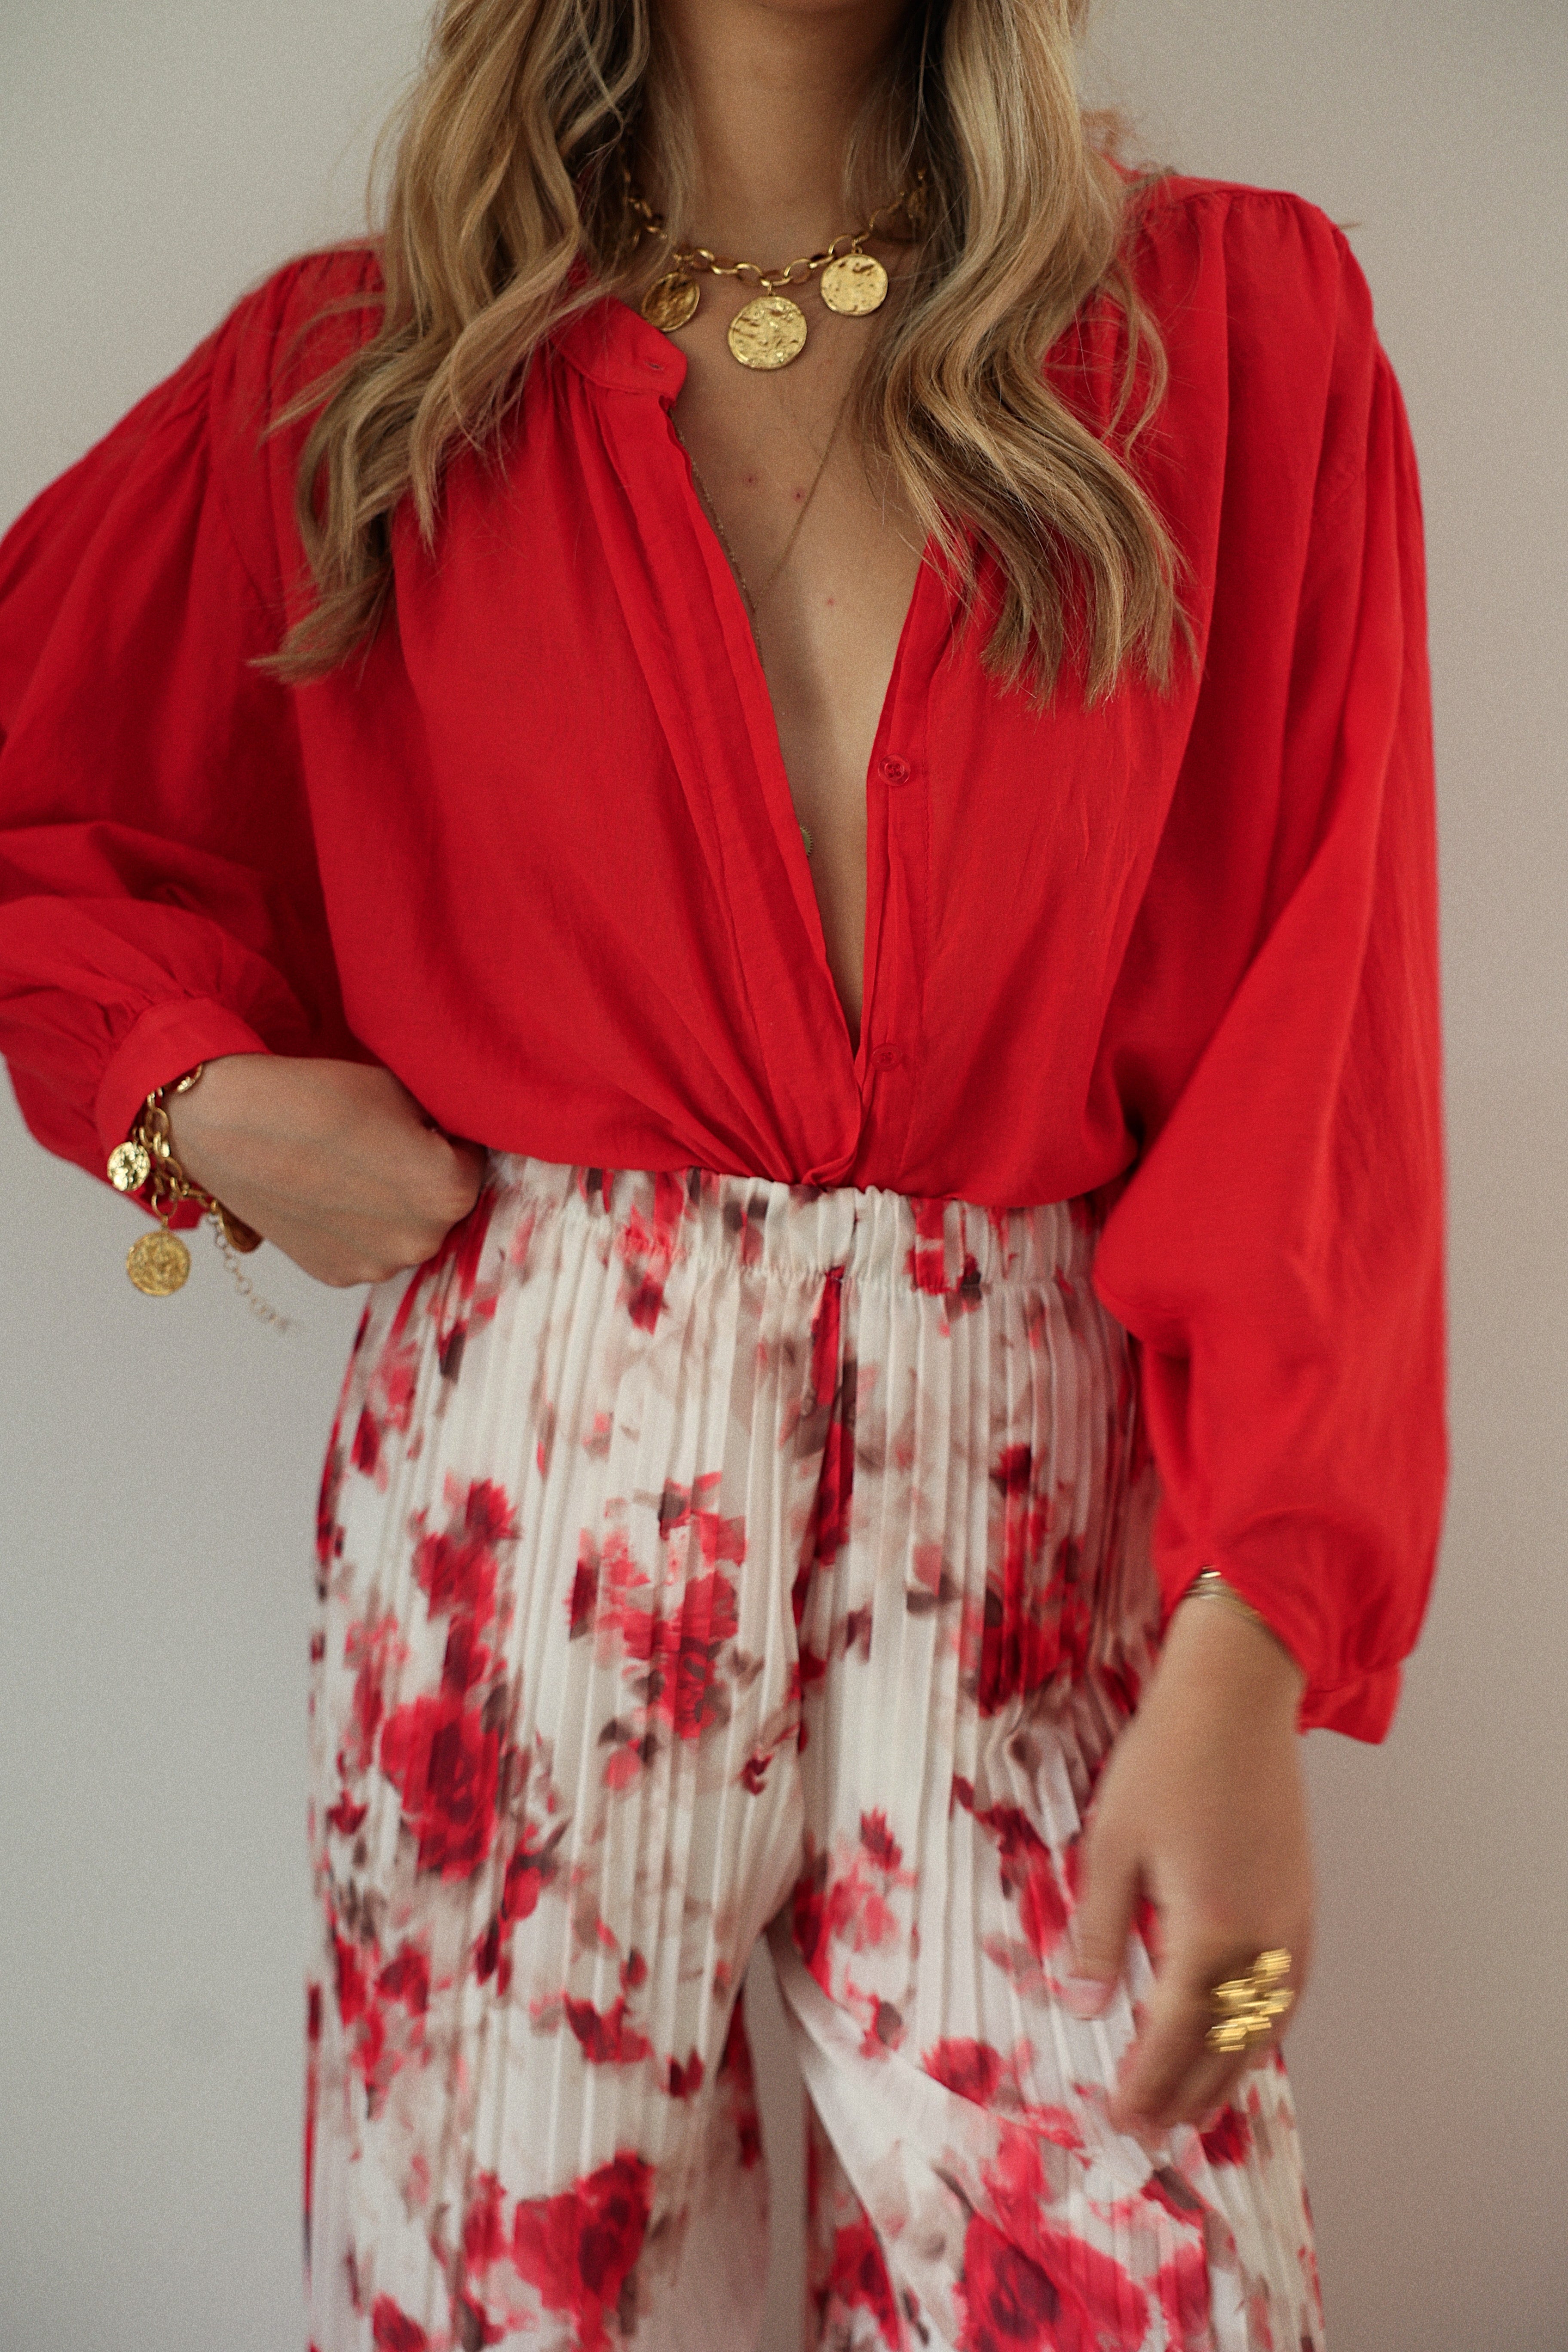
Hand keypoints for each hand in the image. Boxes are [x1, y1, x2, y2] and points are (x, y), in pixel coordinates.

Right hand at [164, 1053, 487, 1287]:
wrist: (229, 1124)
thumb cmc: (314, 1097)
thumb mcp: (399, 1090)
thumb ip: (438, 1122)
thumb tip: (451, 1135)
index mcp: (448, 1192)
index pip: (472, 1164)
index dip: (446, 1140)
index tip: (416, 1125)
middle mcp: (420, 1242)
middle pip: (442, 1207)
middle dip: (423, 1180)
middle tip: (379, 1148)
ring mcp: (375, 1266)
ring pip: (404, 1233)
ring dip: (392, 1209)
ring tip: (349, 1171)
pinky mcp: (336, 1276)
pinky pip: (367, 1250)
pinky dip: (357, 1228)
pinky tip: (328, 1195)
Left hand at [1062, 1588, 1313, 2134]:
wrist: (1235, 1700)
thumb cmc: (1164, 1761)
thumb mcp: (1109, 1846)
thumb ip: (1098, 1933)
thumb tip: (1083, 2006)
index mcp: (1208, 1930)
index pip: (1171, 2035)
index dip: (1145, 2083)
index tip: (1119, 2120)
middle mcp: (1262, 1941)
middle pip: (1224, 2046)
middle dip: (1185, 2096)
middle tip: (1151, 2134)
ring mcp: (1291, 1925)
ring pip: (1264, 2028)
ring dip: (1228, 2074)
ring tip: (1192, 2108)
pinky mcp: (1302, 1904)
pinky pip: (1289, 1993)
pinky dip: (1263, 2031)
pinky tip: (1240, 2042)